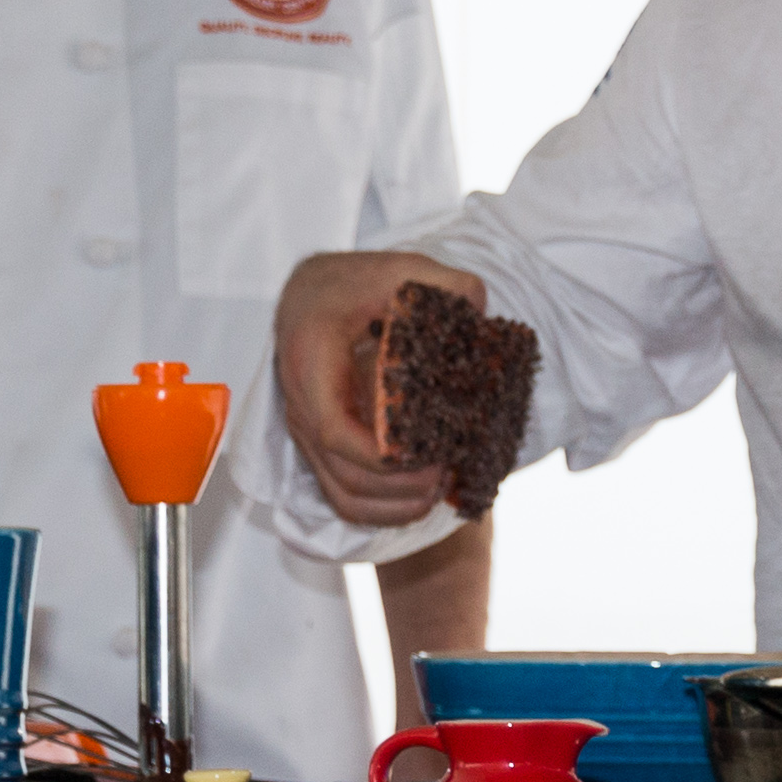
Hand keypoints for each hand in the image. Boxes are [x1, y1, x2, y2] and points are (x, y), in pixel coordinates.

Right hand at [274, 251, 485, 525]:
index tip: (426, 453)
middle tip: (446, 471)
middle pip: (343, 471)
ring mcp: (306, 430)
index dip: (380, 456)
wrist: (313, 294)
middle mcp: (302, 402)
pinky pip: (341, 497)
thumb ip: (444, 283)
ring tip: (440, 487)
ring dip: (394, 505)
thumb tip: (480, 309)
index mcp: (313, 358)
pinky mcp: (318, 447)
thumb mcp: (401, 270)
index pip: (333, 429)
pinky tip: (421, 500)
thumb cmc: (356, 283)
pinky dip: (381, 511)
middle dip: (400, 486)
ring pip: (343, 494)